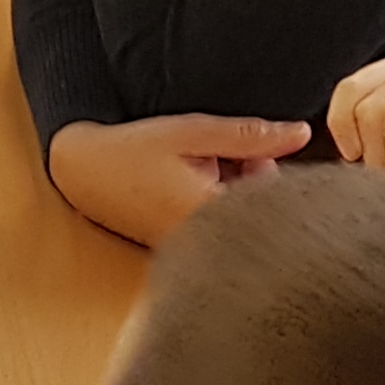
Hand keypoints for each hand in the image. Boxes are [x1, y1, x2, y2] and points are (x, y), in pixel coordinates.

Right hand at [44, 113, 311, 245]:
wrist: (82, 172)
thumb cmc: (133, 150)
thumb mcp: (192, 132)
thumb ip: (250, 136)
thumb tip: (302, 133)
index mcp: (211, 217)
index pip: (276, 203)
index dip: (275, 171)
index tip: (256, 151)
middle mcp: (207, 245)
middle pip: (263, 215)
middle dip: (258, 182)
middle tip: (229, 156)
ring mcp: (197, 252)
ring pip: (244, 221)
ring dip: (239, 193)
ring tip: (208, 169)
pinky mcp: (188, 251)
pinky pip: (224, 228)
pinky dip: (221, 204)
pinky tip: (200, 184)